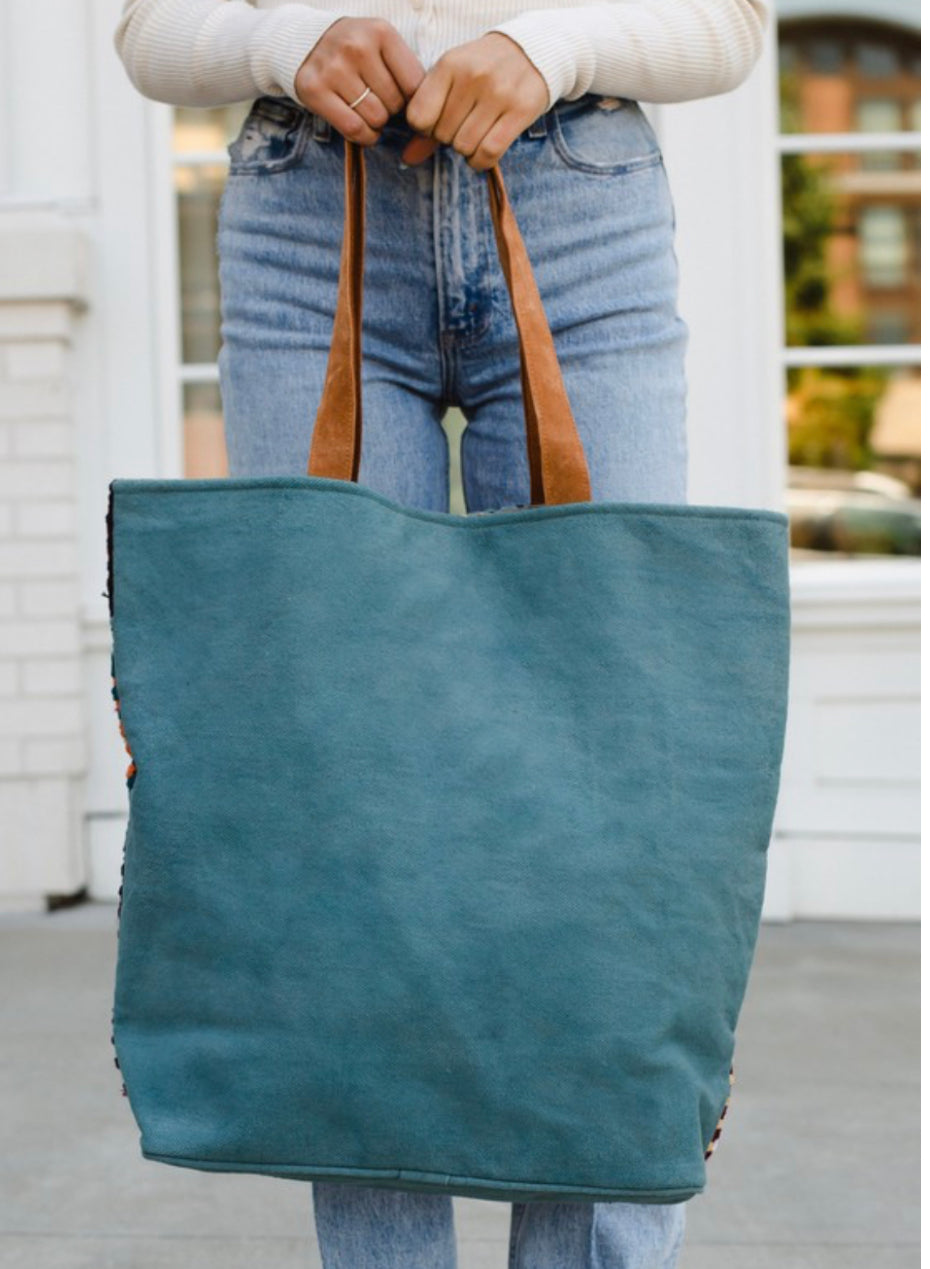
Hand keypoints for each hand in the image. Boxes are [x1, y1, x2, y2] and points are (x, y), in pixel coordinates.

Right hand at [294, 17, 424, 145]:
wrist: (306, 42)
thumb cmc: (356, 51)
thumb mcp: (383, 45)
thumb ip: (406, 70)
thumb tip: (430, 110)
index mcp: (381, 33)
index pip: (415, 85)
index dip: (413, 100)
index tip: (402, 98)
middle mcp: (357, 47)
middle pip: (395, 104)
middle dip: (392, 110)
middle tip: (379, 101)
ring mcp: (334, 69)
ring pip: (376, 118)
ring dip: (377, 124)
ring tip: (368, 111)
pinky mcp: (315, 90)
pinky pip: (354, 129)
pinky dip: (363, 136)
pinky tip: (362, 127)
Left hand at [401, 33, 549, 170]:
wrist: (530, 52)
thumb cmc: (481, 70)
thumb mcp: (450, 80)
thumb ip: (427, 116)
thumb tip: (408, 159)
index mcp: (449, 64)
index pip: (418, 117)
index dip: (424, 128)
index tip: (437, 121)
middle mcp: (473, 76)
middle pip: (443, 135)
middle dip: (449, 138)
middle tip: (463, 124)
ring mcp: (498, 93)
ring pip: (464, 146)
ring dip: (467, 149)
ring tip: (476, 132)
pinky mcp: (520, 110)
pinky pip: (488, 153)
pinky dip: (481, 161)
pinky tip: (484, 150)